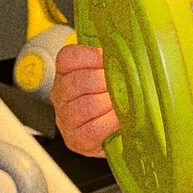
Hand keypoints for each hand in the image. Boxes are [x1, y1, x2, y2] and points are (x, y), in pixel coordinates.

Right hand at [49, 43, 119, 157]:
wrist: (116, 135)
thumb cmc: (113, 102)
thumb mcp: (110, 76)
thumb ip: (113, 62)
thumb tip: (131, 52)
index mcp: (66, 75)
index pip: (68, 58)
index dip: (90, 56)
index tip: (106, 59)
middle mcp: (60, 96)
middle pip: (78, 81)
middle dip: (105, 81)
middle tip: (122, 84)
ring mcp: (66, 119)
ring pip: (86, 106)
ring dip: (110, 103)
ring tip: (123, 103)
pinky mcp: (76, 140)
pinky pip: (93, 129)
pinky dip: (111, 122)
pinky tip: (120, 119)